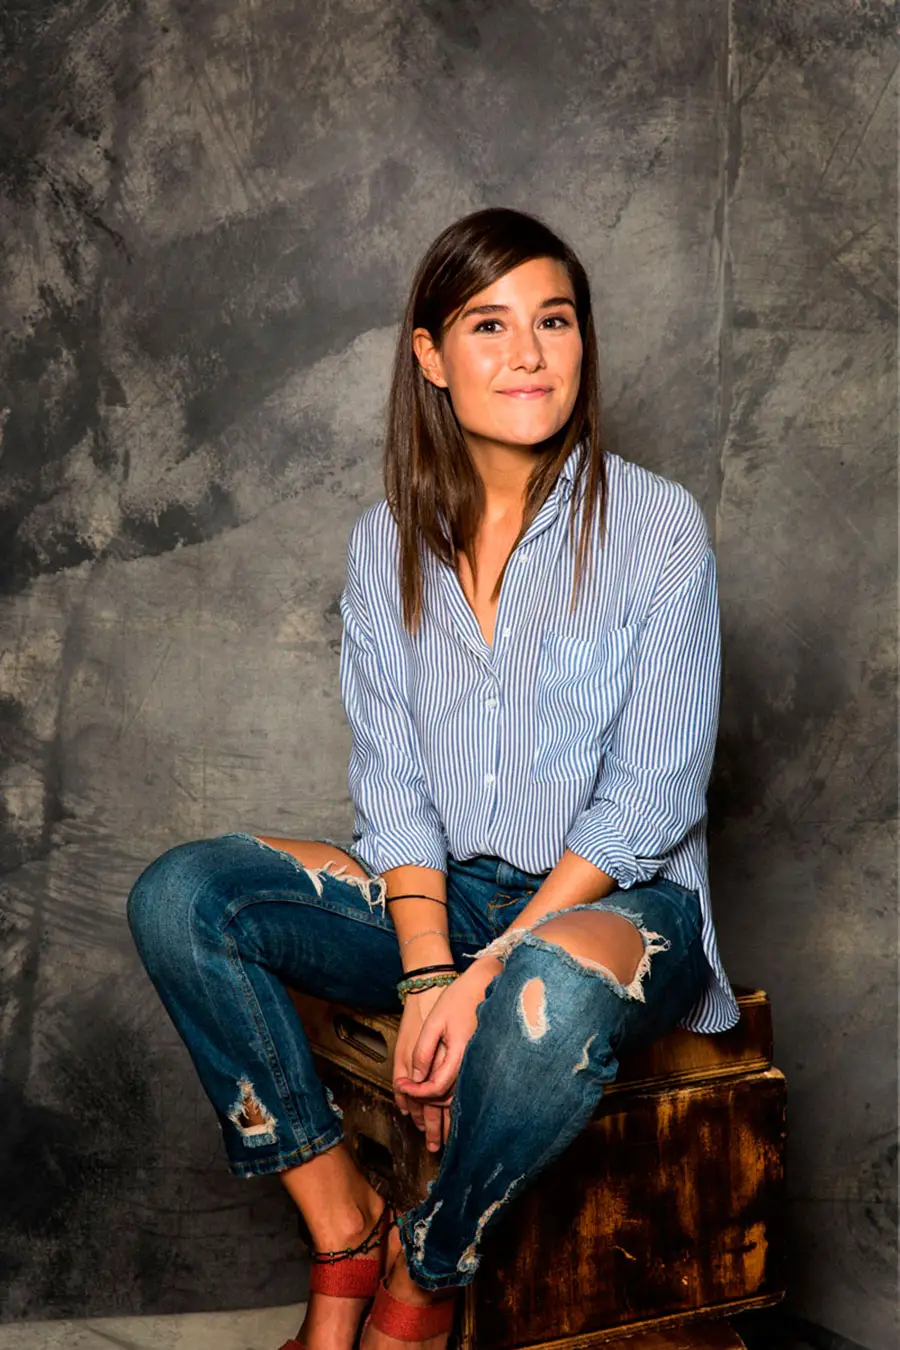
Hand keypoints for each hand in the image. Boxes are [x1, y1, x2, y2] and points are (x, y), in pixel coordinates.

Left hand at [394, 958, 502, 1151]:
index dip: (416, 1092)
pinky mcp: (481, 1061)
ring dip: (446, 1115)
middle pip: (450, 1099)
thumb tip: (414, 1076)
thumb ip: (423, 1050)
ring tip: (437, 1135)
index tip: (401, 1088)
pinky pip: (467, 1087)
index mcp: (459, 1054)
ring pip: (461, 1098)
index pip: (435, 1087)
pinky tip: (449, 1108)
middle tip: (420, 1127)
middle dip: (432, 1115)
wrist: (486, 984)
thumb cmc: (458, 999)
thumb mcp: (434, 1022)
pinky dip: (455, 1099)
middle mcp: (472, 1064)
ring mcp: (479, 1064)